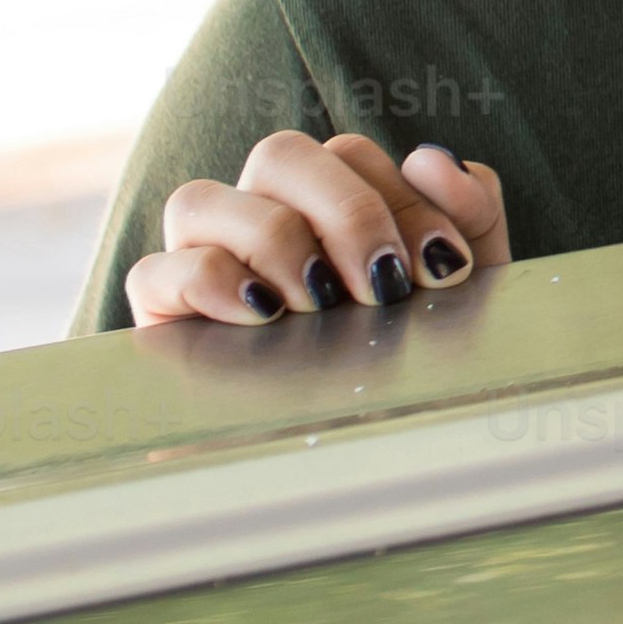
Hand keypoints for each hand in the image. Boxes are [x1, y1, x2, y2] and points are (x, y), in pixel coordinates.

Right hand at [123, 132, 508, 325]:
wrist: (369, 469)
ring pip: (199, 200)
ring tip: (321, 302)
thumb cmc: (415, 360)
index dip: (401, 198)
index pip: (348, 154)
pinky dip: (207, 281)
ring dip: (273, 240)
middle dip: (346, 212)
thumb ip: (469, 210)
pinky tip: (263, 315)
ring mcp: (201, 262)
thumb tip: (428, 157)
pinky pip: (154, 272)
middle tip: (383, 284)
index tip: (442, 267)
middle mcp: (259, 218)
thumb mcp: (459, 286)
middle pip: (278, 156)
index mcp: (326, 203)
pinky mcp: (161, 316)